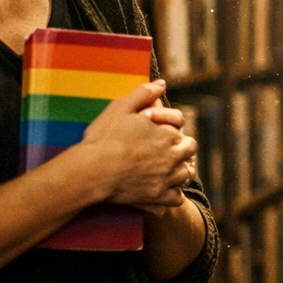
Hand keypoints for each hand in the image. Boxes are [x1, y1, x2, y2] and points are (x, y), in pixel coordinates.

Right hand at [79, 81, 196, 209]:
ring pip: (186, 174)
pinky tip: (164, 189)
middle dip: (181, 148)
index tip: (160, 133)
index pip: (182, 131)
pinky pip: (177, 197)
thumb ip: (143, 93)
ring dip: (179, 170)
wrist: (92, 170)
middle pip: (190, 151)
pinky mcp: (158, 196)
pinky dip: (174, 193)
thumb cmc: (104, 137)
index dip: (171, 130)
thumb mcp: (120, 107)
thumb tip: (161, 84)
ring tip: (165, 169)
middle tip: (166, 150)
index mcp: (167, 133)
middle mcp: (172, 155)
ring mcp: (167, 177)